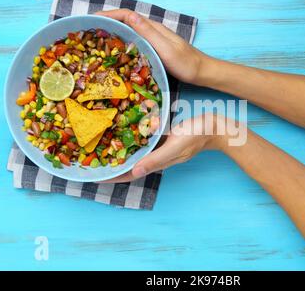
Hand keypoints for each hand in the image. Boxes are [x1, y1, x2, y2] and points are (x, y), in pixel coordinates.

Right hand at [96, 9, 208, 85]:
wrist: (201, 72)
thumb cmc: (186, 63)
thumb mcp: (166, 49)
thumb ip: (148, 33)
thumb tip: (129, 15)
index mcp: (152, 28)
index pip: (125, 15)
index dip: (107, 15)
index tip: (90, 21)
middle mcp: (150, 31)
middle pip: (124, 22)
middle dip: (106, 24)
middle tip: (88, 33)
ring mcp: (152, 40)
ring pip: (128, 32)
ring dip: (112, 34)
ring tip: (95, 43)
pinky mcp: (153, 50)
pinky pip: (133, 43)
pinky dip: (121, 45)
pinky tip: (115, 55)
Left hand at [102, 114, 225, 182]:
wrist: (213, 127)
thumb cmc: (196, 136)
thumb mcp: (175, 147)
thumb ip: (156, 159)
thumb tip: (135, 171)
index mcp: (158, 162)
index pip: (130, 174)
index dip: (112, 177)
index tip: (94, 177)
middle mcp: (155, 157)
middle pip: (130, 165)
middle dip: (112, 166)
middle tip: (92, 163)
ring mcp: (158, 147)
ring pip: (135, 153)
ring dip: (120, 153)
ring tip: (102, 148)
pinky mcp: (161, 137)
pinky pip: (143, 141)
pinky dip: (132, 139)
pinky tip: (123, 130)